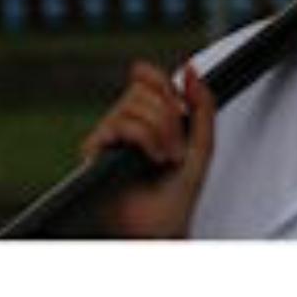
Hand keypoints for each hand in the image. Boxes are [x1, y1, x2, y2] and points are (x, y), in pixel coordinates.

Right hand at [79, 61, 214, 238]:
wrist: (162, 228)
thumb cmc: (178, 194)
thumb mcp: (202, 143)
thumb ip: (202, 105)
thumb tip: (189, 69)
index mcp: (149, 121)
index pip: (144, 82)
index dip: (157, 78)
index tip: (176, 94)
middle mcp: (124, 126)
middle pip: (143, 91)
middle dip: (171, 116)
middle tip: (179, 147)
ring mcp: (108, 138)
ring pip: (133, 107)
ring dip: (162, 131)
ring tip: (168, 158)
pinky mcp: (94, 152)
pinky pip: (120, 125)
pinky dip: (145, 138)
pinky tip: (153, 159)